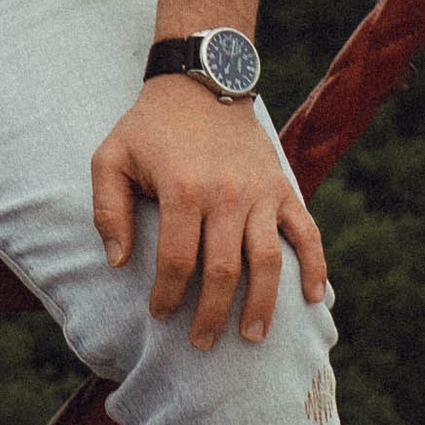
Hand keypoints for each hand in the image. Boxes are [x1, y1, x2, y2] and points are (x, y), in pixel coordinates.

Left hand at [90, 75, 326, 349]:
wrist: (202, 82)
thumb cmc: (149, 126)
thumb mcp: (110, 157)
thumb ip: (108, 210)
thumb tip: (118, 262)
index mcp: (183, 189)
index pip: (178, 261)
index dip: (169, 295)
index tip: (160, 315)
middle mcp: (227, 194)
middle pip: (224, 270)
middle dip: (212, 315)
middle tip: (201, 343)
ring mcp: (260, 193)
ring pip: (268, 260)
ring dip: (262, 304)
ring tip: (251, 336)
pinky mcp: (282, 187)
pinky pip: (306, 232)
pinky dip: (315, 266)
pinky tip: (313, 298)